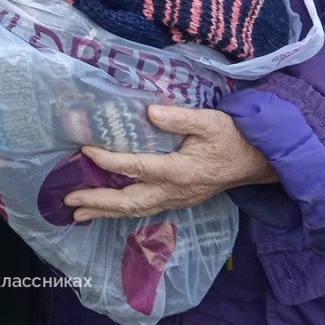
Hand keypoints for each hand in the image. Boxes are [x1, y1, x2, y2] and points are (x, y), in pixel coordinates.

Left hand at [64, 105, 276, 220]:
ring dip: (105, 212)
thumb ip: (180, 118)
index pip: (137, 167)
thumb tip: (150, 111)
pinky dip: (121, 211)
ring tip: (76, 213)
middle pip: (129, 201)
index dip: (109, 160)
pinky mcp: (177, 200)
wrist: (255, 161)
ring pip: (135, 210)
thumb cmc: (231, 137)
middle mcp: (174, 190)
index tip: (86, 150)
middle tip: (69, 201)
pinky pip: (144, 209)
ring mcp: (175, 199)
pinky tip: (106, 209)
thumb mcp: (209, 121)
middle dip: (98, 201)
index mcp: (179, 170)